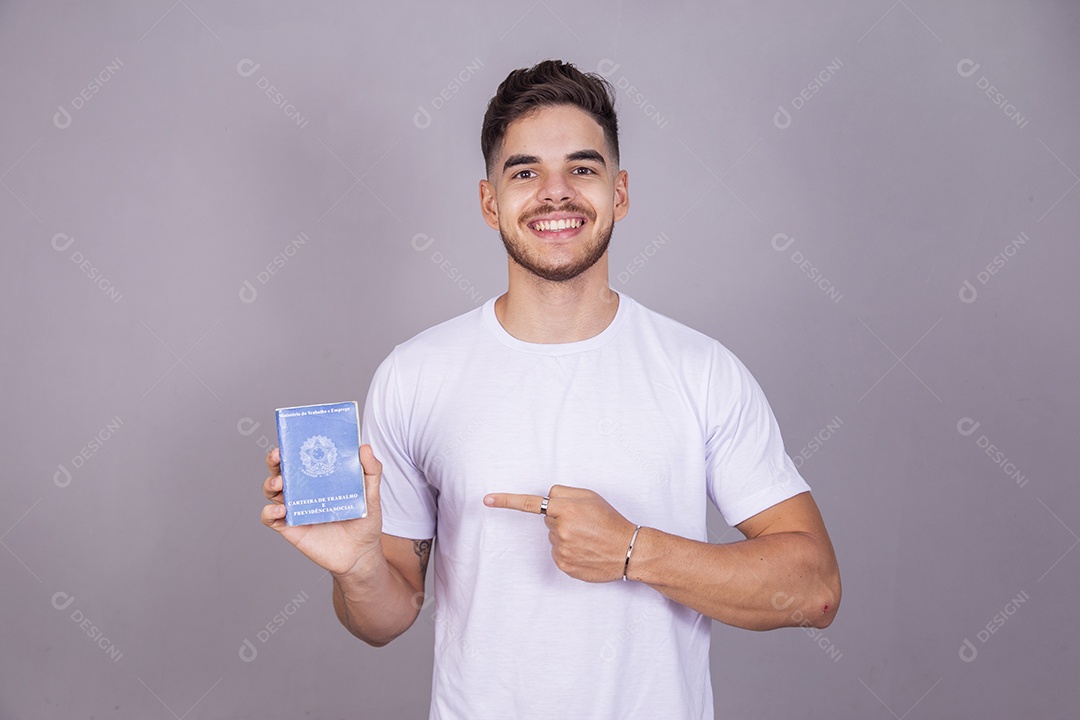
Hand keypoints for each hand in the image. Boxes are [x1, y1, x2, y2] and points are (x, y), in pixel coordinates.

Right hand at [261, 444, 384, 576]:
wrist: (361, 555)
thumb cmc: (365, 523)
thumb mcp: (371, 494)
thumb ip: (371, 471)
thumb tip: (365, 447)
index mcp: (319, 479)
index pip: (302, 458)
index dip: (293, 446)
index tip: (292, 438)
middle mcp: (303, 491)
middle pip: (281, 470)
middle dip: (274, 461)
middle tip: (278, 455)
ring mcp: (295, 508)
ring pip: (271, 491)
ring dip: (270, 483)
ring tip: (279, 483)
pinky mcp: (290, 528)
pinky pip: (270, 518)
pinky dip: (269, 512)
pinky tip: (280, 510)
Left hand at [484, 485, 635, 582]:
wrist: (628, 551)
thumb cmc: (611, 521)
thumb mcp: (591, 497)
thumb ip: (564, 493)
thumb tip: (547, 500)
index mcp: (566, 508)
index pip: (531, 503)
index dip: (506, 501)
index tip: (487, 499)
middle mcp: (560, 529)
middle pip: (548, 519)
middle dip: (561, 518)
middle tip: (584, 523)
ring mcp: (560, 549)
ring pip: (552, 536)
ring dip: (566, 535)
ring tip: (588, 538)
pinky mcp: (563, 565)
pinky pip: (557, 552)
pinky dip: (568, 550)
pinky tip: (585, 550)